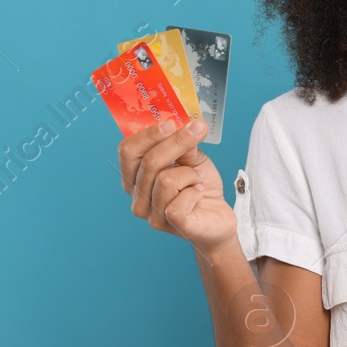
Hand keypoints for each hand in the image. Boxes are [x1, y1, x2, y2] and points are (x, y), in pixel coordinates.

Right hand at [117, 117, 235, 251]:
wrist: (218, 216)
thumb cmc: (199, 187)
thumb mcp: (192, 159)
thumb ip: (183, 144)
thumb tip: (185, 124)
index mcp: (135, 178)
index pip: (128, 151)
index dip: (148, 134)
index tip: (171, 122)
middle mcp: (138, 197)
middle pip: (148, 162)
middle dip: (175, 143)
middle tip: (196, 130)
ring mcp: (152, 214)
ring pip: (165, 180)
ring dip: (190, 174)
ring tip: (198, 179)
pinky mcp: (171, 225)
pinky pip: (178, 203)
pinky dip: (194, 192)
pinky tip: (199, 193)